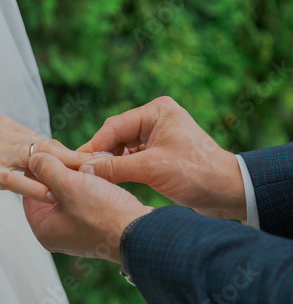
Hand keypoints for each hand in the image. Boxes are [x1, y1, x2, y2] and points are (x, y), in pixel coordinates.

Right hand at [0, 116, 90, 208]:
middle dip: (76, 159)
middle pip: (49, 147)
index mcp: (5, 126)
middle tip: (102, 169)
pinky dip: (39, 188)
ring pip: (39, 159)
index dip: (67, 154)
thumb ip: (8, 152)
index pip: (44, 140)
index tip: (87, 163)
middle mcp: (4, 133)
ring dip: (65, 172)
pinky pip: (19, 180)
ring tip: (89, 182)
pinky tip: (55, 195)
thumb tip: (30, 162)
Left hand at [23, 153, 151, 262]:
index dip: (36, 170)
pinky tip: (96, 172)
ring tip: (83, 161)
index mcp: (44, 229)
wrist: (141, 233)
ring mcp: (78, 230)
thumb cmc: (103, 215)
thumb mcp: (69, 185)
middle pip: (50, 193)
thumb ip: (48, 169)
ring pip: (70, 194)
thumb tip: (33, 158)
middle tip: (65, 153)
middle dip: (58, 172)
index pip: (29, 193)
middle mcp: (59, 233)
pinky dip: (90, 185)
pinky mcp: (96, 225)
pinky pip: (86, 200)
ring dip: (76, 176)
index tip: (45, 153)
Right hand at [77, 96, 245, 219]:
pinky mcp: (158, 151)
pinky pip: (131, 157)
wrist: (228, 192)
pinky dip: (120, 167)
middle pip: (116, 135)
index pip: (115, 127)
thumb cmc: (197, 174)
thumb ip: (115, 168)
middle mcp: (155, 119)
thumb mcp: (152, 169)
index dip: (94, 146)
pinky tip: (110, 179)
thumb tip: (84, 169)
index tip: (76, 162)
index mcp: (157, 111)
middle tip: (82, 171)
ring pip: (122, 147)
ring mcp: (157, 135)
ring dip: (110, 162)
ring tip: (94, 177)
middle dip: (101, 154)